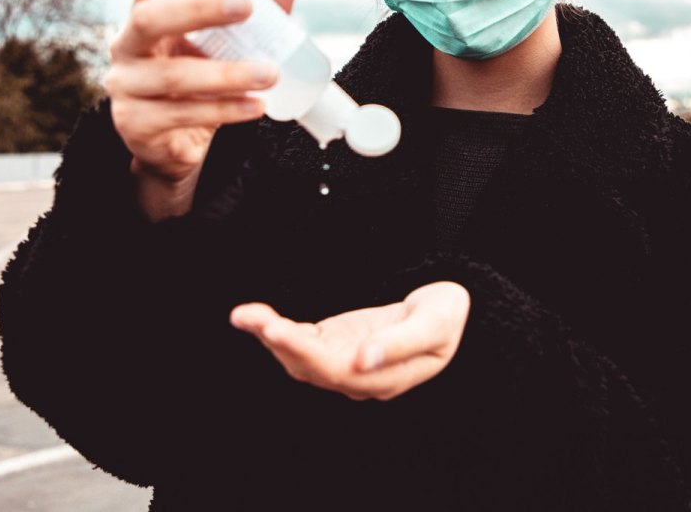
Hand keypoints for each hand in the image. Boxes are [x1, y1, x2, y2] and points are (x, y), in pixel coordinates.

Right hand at [103, 0, 295, 219]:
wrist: (172, 146)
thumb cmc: (197, 82)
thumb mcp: (222, 46)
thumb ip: (253, 17)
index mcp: (146, 11)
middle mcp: (127, 44)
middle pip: (149, 15)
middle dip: (200, 8)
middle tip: (248, 7)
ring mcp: (126, 85)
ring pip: (174, 74)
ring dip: (226, 73)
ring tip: (269, 73)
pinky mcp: (136, 124)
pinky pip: (182, 114)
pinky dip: (224, 110)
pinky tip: (255, 107)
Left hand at [230, 281, 470, 400]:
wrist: (447, 310)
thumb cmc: (446, 316)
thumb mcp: (434, 325)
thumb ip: (399, 344)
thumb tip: (361, 359)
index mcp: (383, 380)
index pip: (337, 371)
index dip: (305, 352)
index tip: (279, 329)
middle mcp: (357, 378)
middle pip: (309, 366)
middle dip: (277, 341)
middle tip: (249, 317)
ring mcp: (344, 361)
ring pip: (298, 357)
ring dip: (269, 336)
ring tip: (243, 315)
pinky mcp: (335, 343)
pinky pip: (300, 340)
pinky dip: (276, 329)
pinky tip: (254, 316)